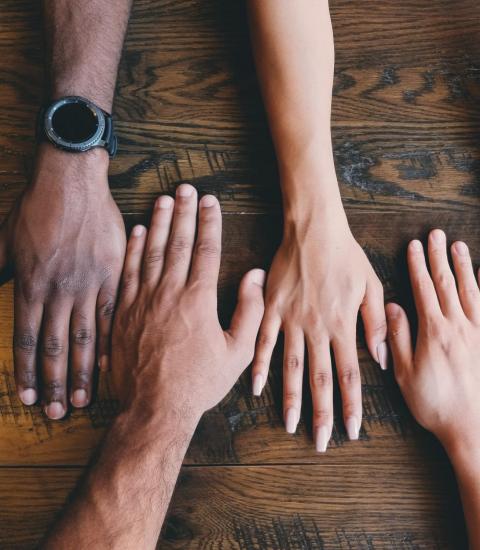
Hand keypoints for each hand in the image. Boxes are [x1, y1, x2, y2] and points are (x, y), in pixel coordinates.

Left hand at [3, 145, 125, 417]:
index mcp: (31, 284)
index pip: (26, 339)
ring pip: (86, 336)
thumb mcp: (3, 238)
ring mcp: (89, 285)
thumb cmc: (36, 207)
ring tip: (86, 398)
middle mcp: (60, 291)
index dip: (27, 372)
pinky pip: (113, 314)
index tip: (30, 399)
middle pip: (56, 346)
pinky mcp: (113, 275)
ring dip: (85, 371)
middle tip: (60, 413)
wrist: (72, 181)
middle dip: (57, 383)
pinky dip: (110, 341)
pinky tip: (111, 363)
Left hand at [111, 184, 264, 419]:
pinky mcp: (123, 311)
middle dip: (184, 212)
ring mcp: (142, 300)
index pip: (205, 250)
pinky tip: (138, 231)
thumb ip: (250, 310)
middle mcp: (169, 292)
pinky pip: (128, 272)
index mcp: (198, 300)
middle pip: (178, 242)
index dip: (209, 222)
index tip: (211, 201)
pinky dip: (133, 249)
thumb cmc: (198, 382)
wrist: (154, 408)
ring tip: (164, 199)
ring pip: (152, 251)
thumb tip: (254, 276)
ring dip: (159, 222)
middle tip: (186, 188)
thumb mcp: (237, 352)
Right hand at [252, 204, 386, 451]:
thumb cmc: (345, 256)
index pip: (349, 375)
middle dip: (322, 413)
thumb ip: (375, 324)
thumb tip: (380, 359)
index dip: (351, 406)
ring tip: (291, 424)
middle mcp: (316, 328)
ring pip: (291, 367)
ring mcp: (291, 320)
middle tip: (320, 442)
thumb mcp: (371, 286)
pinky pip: (263, 342)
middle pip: (320, 379)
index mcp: (342, 325)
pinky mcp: (271, 309)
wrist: (313, 230)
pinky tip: (256, 388)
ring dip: (291, 398)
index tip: (351, 430)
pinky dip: (260, 365)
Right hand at [386, 229, 479, 456]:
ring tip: (459, 246)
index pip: (424, 289)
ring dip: (463, 266)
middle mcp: (458, 326)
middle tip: (437, 235)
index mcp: (434, 331)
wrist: (475, 429)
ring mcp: (479, 333)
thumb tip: (392, 307)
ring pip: (470, 291)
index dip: (417, 266)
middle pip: (447, 283)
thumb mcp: (406, 374)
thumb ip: (398, 337)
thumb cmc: (436, 404)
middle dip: (439, 257)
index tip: (414, 246)